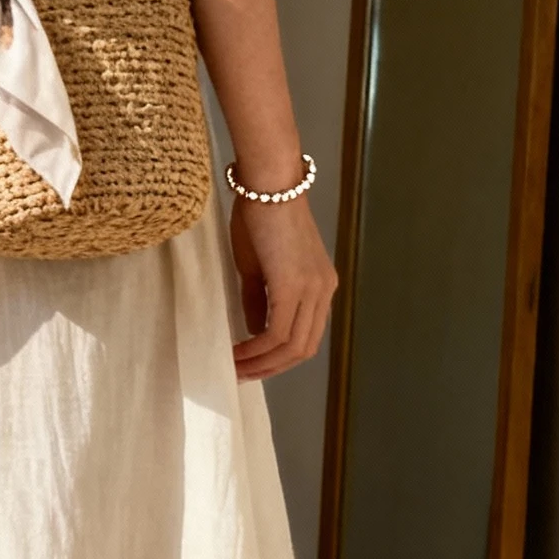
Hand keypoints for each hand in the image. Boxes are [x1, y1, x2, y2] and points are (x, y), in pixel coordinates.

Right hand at [229, 194, 337, 380]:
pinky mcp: (293, 287)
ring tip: (234, 368)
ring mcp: (312, 290)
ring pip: (292, 346)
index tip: (252, 363)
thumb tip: (256, 333)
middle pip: (304, 349)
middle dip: (272, 368)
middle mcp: (323, 291)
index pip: (307, 335)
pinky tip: (236, 351)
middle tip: (241, 375)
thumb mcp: (258, 266)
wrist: (267, 184)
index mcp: (320, 285)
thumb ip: (261, 301)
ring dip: (262, 363)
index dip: (280, 356)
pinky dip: (256, 349)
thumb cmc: (259, 214)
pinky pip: (276, 333)